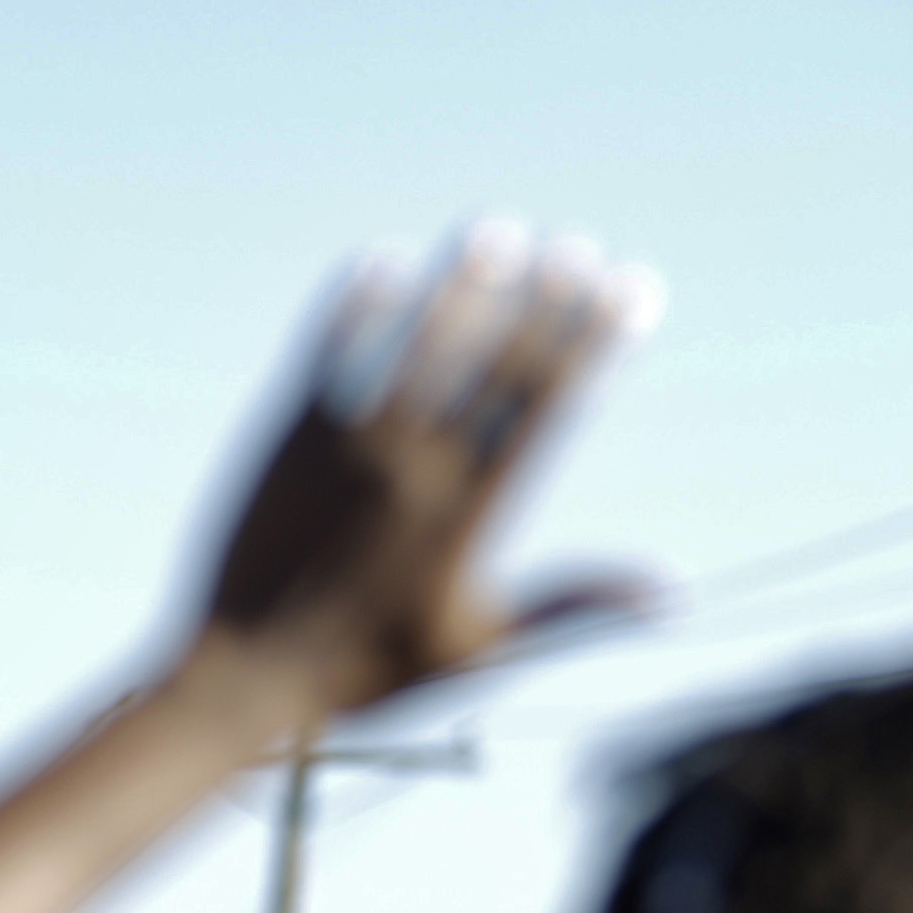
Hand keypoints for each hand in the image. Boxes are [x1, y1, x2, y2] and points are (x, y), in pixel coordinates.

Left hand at [190, 222, 659, 712]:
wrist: (239, 681)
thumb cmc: (366, 674)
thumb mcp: (480, 647)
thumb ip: (573, 606)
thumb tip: (673, 594)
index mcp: (468, 517)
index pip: (547, 408)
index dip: (594, 341)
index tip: (631, 289)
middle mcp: (414, 471)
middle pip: (493, 365)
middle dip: (542, 301)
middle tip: (578, 248)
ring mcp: (347, 449)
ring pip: (415, 345)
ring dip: (459, 285)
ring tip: (496, 231)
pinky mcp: (286, 439)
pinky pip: (327, 354)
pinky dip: (356, 307)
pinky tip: (383, 262)